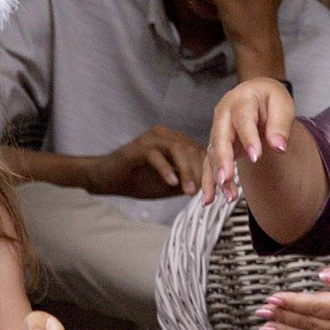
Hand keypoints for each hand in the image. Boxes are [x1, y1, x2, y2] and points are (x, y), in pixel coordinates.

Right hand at [86, 124, 212, 199]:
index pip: (200, 152)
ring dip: (187, 171)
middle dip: (202, 173)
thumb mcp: (170, 184)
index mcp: (176, 142)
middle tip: (207, 194)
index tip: (220, 192)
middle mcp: (165, 135)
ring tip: (190, 191)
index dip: (212, 171)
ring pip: (177, 149)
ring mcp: (151, 139)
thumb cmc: (139, 180)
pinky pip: (156, 155)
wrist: (108, 179)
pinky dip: (166, 170)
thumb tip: (210, 189)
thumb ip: (188, 182)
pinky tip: (172, 184)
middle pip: (192, 149)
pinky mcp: (138, 146)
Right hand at [209, 76, 296, 195]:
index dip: (248, 138)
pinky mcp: (217, 145)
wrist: (256, 95)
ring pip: (214, 153)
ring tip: (229, 195)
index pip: (244, 119)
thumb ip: (281, 125)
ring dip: (219, 174)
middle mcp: (224, 114)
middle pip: (221, 137)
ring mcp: (218, 130)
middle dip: (223, 159)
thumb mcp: (282, 104)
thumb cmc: (269, 99)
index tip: (255, 157)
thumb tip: (279, 146)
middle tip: (227, 178)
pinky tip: (209, 199)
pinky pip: (210, 163)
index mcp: (241, 100)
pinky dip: (209, 182)